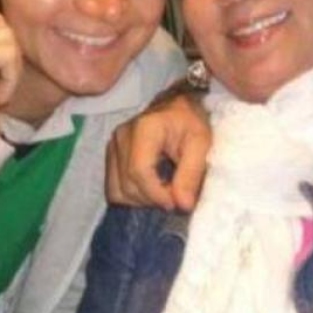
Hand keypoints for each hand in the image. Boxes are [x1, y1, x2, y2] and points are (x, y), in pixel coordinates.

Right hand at [106, 91, 210, 210]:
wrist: (178, 107)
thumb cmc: (191, 122)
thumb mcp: (201, 143)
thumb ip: (192, 173)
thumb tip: (183, 205)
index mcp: (144, 128)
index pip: (139, 171)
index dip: (157, 194)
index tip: (177, 203)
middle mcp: (122, 136)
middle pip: (128, 185)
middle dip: (152, 199)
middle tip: (176, 195)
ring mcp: (113, 145)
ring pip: (117, 191)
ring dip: (142, 200)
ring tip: (164, 191)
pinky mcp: (111, 155)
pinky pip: (114, 188)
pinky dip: (132, 196)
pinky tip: (151, 188)